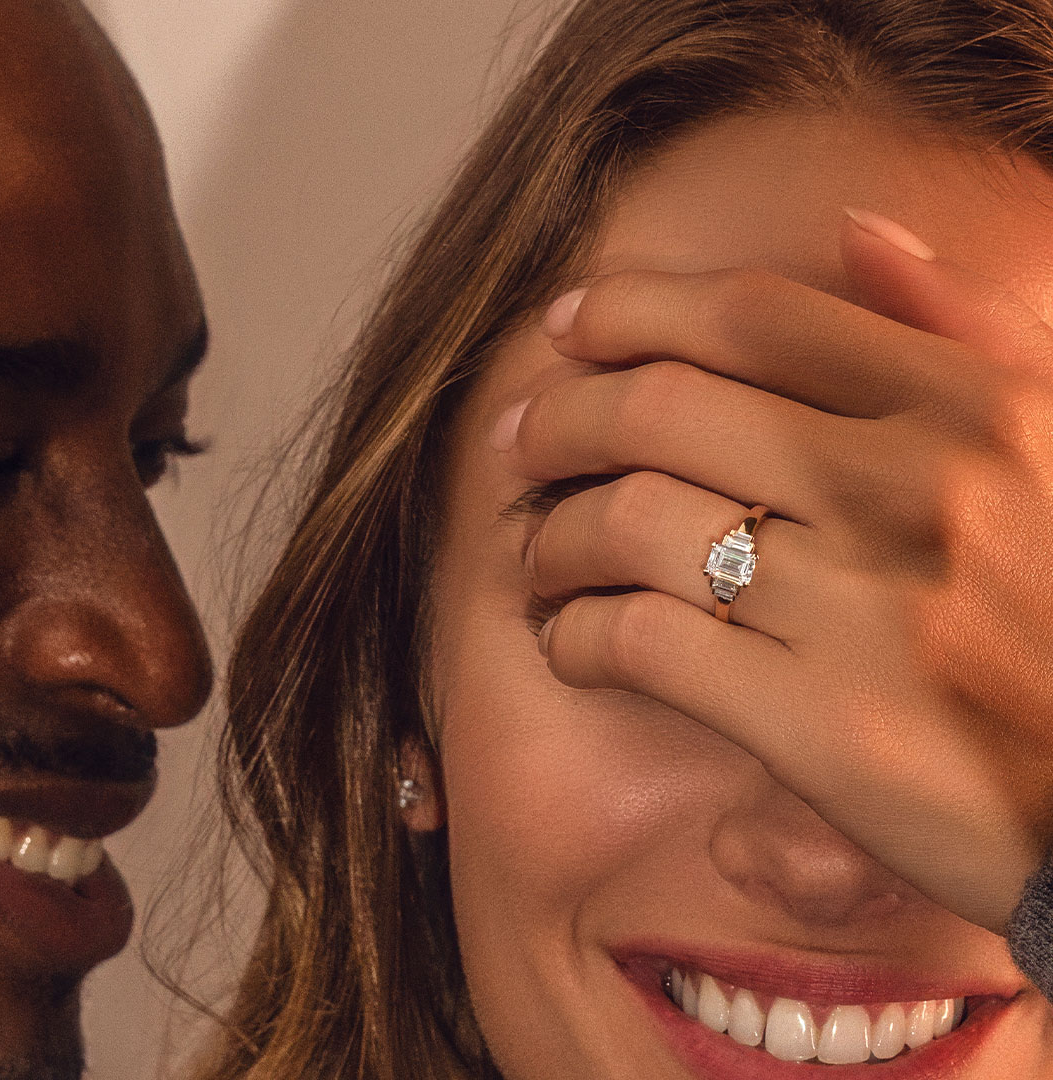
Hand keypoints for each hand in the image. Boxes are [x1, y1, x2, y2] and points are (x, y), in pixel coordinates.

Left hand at [495, 209, 1052, 932]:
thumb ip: (962, 327)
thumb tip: (857, 229)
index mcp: (970, 408)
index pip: (752, 313)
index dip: (630, 306)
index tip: (567, 325)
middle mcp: (912, 489)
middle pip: (660, 409)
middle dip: (559, 419)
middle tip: (522, 446)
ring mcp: (864, 607)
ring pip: (628, 523)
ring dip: (551, 537)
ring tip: (537, 554)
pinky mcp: (821, 726)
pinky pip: (640, 643)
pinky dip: (577, 636)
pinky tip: (572, 642)